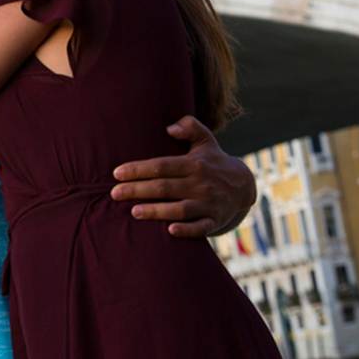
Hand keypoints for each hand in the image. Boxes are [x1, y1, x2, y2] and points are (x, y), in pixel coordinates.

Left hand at [110, 116, 256, 237]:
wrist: (244, 186)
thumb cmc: (214, 161)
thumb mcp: (205, 140)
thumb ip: (189, 127)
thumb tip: (169, 127)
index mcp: (194, 164)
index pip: (162, 166)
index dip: (139, 169)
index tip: (117, 173)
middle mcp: (201, 183)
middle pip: (165, 187)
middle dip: (138, 190)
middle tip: (114, 193)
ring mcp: (208, 203)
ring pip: (180, 209)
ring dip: (156, 211)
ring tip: (134, 212)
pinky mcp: (215, 220)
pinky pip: (201, 228)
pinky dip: (187, 230)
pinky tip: (170, 231)